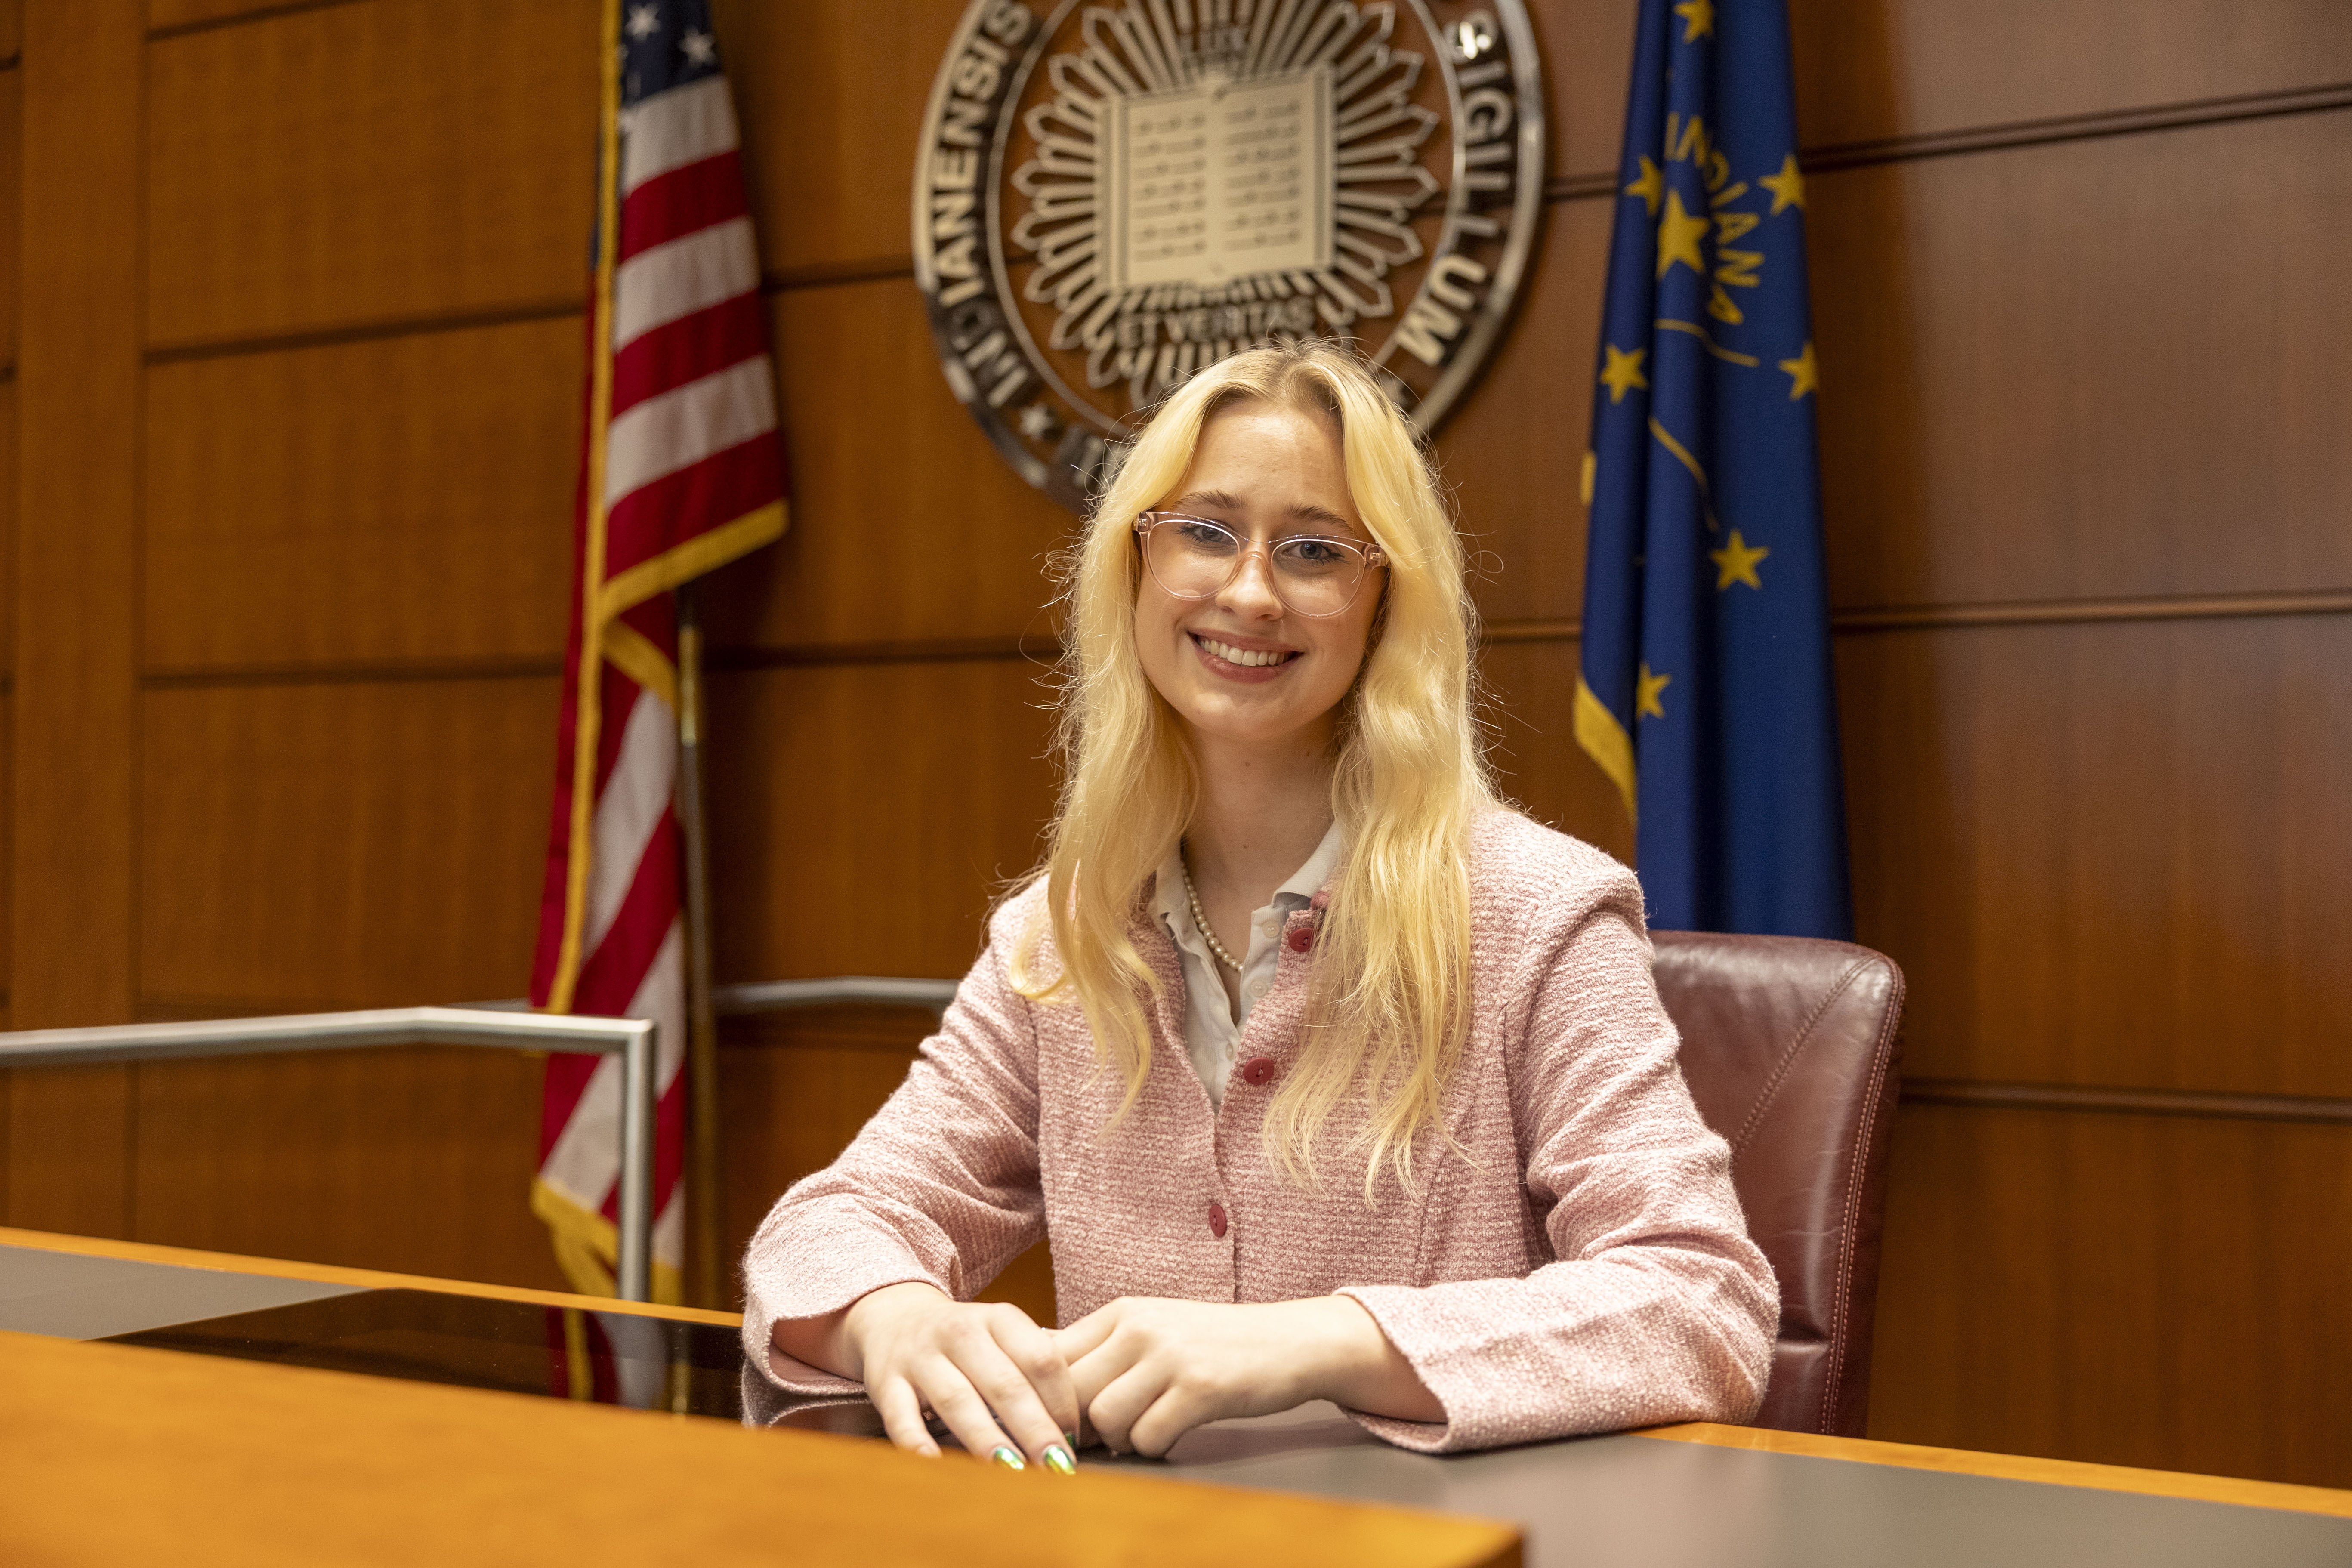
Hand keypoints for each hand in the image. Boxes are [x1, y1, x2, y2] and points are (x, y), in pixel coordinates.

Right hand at [803, 1282, 1081, 1468]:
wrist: (894, 1317)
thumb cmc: (967, 1342)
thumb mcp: (1003, 1336)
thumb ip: (1039, 1368)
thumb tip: (1085, 1426)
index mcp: (999, 1319)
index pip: (1042, 1358)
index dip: (1064, 1402)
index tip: (1077, 1440)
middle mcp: (961, 1332)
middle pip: (1005, 1383)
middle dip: (1035, 1429)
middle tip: (1057, 1467)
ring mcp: (920, 1357)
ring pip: (957, 1400)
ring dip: (986, 1439)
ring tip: (1012, 1470)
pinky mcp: (886, 1382)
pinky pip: (901, 1415)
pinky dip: (917, 1443)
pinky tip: (936, 1466)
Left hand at [1052, 1295, 1441, 1457]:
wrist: (1290, 1341)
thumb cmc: (1215, 1344)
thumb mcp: (1153, 1330)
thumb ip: (1102, 1351)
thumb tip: (1040, 1385)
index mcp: (1121, 1311)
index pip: (1050, 1357)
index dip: (1048, 1400)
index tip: (1065, 1421)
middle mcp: (1140, 1327)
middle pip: (1072, 1393)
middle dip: (1082, 1428)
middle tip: (1106, 1438)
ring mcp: (1171, 1355)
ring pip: (1105, 1419)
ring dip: (1121, 1439)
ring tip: (1146, 1431)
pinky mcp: (1201, 1388)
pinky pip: (1148, 1437)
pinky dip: (1155, 1447)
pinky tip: (1174, 1433)